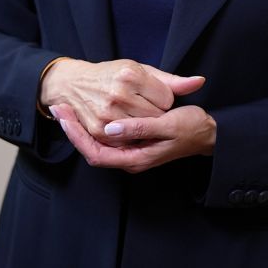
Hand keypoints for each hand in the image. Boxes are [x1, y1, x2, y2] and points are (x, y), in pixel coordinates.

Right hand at [40, 58, 204, 138]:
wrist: (72, 82)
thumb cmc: (111, 75)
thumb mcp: (141, 70)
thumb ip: (171, 81)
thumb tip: (199, 82)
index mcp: (130, 75)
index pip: (166, 99)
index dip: (164, 100)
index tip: (154, 96)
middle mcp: (118, 94)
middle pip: (155, 117)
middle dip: (155, 115)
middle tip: (146, 109)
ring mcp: (107, 112)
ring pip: (141, 131)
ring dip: (142, 129)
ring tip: (136, 118)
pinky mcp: (98, 129)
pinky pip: (125, 142)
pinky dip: (128, 139)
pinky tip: (127, 129)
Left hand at [51, 103, 216, 173]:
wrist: (209, 133)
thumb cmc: (191, 128)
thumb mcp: (168, 125)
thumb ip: (140, 128)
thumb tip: (111, 129)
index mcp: (136, 157)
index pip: (96, 153)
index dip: (77, 136)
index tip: (64, 117)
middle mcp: (130, 158)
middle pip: (91, 150)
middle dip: (72, 130)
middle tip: (58, 109)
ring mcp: (131, 150)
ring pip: (97, 144)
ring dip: (80, 128)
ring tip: (66, 109)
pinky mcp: (134, 141)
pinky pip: (107, 138)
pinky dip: (93, 126)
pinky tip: (86, 111)